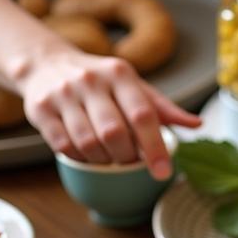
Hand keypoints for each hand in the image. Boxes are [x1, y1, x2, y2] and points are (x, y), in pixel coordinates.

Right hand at [15, 45, 199, 179]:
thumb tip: (197, 124)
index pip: (142, 115)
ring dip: (103, 160)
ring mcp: (62, 94)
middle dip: (126, 157)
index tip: (163, 173)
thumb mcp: (134, 87)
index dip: (155, 148)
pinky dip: (79, 158)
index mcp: (120, 74)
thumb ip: (164, 109)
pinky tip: (86, 153)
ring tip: (108, 156)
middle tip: (129, 160)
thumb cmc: (102, 83)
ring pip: (88, 144)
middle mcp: (90, 81)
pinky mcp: (39, 109)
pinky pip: (63, 147)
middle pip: (114, 134)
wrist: (46, 64)